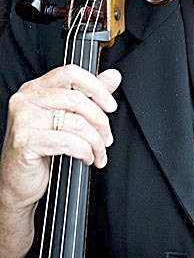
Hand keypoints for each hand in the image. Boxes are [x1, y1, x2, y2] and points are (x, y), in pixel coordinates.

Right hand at [0, 66, 120, 212]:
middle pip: (76, 99)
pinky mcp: (25, 141)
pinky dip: (84, 151)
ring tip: (98, 152)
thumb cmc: (40, 150)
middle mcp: (26, 99)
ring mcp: (24, 119)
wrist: (17, 184)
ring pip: (76, 122)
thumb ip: (89, 95)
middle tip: (107, 137)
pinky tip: (86, 158)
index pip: (71, 73)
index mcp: (36, 88)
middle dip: (100, 121)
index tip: (110, 105)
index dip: (96, 87)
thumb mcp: (66, 118)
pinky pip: (67, 142)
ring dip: (95, 141)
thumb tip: (112, 76)